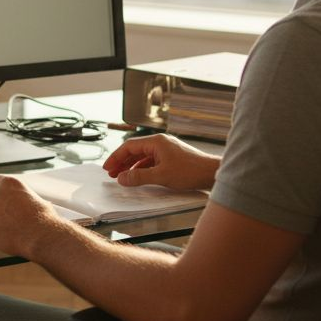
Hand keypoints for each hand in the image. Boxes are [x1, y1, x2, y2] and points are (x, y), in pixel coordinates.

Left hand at [0, 174, 64, 258]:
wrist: (40, 236)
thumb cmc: (43, 219)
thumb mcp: (36, 199)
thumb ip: (22, 198)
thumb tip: (23, 203)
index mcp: (8, 184)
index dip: (0, 191)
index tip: (3, 198)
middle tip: (4, 214)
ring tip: (9, 229)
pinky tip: (6, 237)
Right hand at [102, 133, 219, 190]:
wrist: (212, 173)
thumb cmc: (191, 171)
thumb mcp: (161, 176)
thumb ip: (139, 177)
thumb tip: (122, 178)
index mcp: (156, 142)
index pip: (129, 146)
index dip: (116, 157)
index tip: (107, 167)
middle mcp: (160, 143)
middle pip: (135, 150)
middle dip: (122, 162)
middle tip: (111, 173)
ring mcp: (166, 150)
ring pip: (143, 156)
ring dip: (131, 166)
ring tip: (122, 176)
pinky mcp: (172, 158)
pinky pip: (151, 161)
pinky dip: (142, 168)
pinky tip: (138, 176)